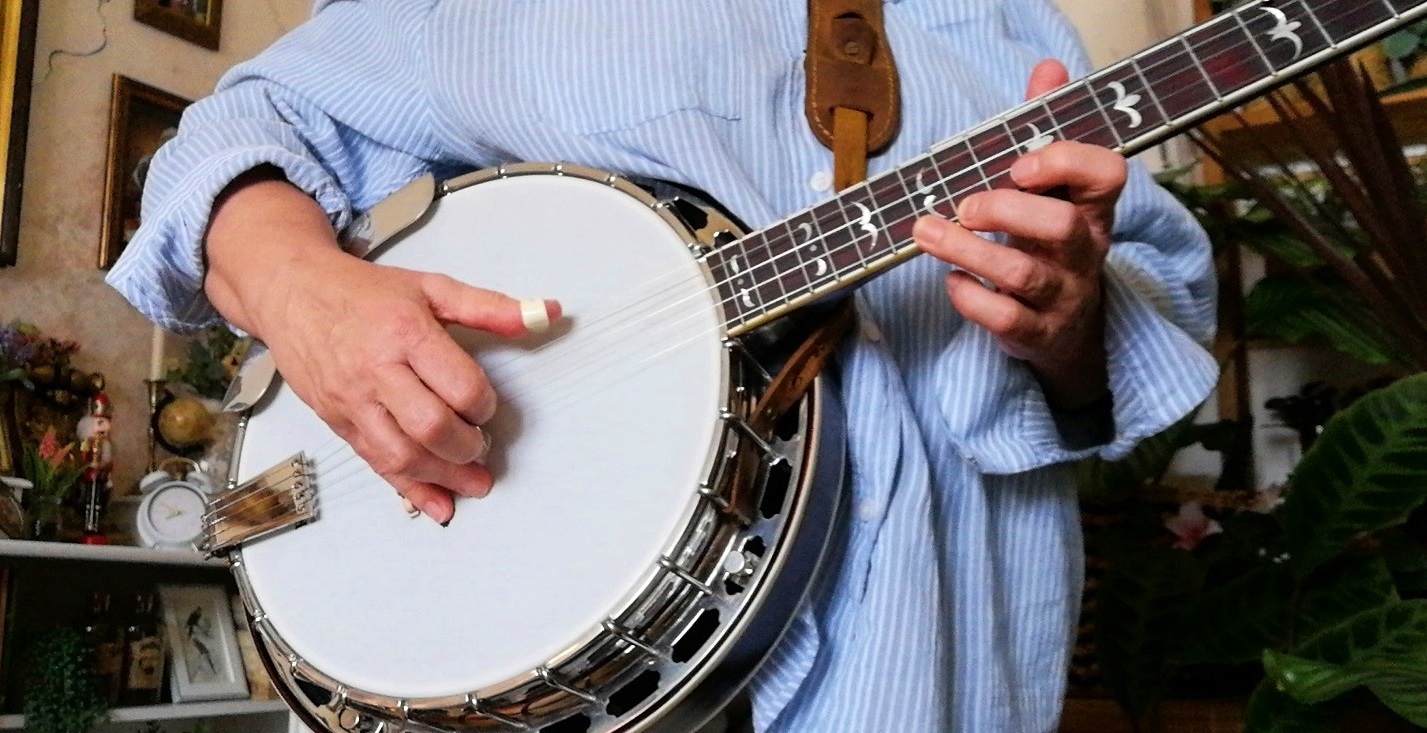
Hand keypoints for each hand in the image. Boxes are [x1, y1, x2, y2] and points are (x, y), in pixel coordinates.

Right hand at [204, 170, 559, 523]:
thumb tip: (544, 313)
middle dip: (467, 448)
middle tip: (483, 447)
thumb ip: (490, 307)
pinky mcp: (338, 422)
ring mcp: (353, 401)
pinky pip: (375, 464)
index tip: (486, 406)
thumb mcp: (432, 288)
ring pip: (401, 455)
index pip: (458, 385)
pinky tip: (437, 503)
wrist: (292, 293)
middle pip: (430, 427)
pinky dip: (410, 490)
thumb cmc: (364, 292)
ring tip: (473, 482)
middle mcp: (376, 371)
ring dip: (443, 477)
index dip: (483, 404)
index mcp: (405, 333)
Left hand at [912, 59, 1123, 407]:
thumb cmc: (1049, 242)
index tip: (1019, 165)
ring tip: (925, 232)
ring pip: (1024, 274)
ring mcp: (1063, 295)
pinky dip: (971, 298)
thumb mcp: (1053, 188)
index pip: (1106, 175)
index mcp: (1092, 208)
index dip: (1066, 163)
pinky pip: (1005, 319)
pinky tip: (951, 280)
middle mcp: (1084, 252)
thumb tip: (1048, 68)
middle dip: (1007, 210)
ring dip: (969, 251)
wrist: (1068, 328)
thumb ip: (1045, 129)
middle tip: (964, 205)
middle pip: (1062, 226)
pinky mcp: (1036, 333)